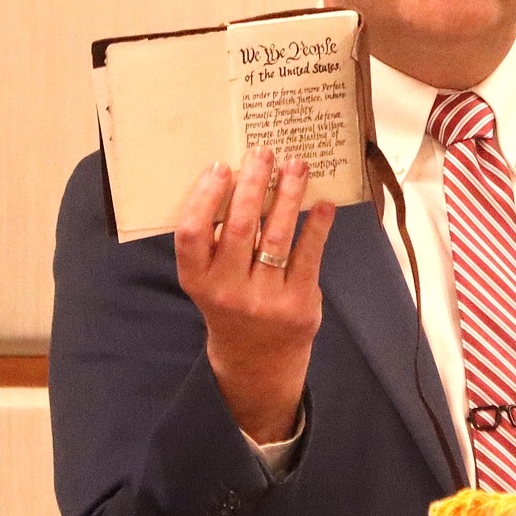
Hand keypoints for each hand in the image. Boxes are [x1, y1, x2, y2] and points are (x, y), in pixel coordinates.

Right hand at [174, 147, 335, 443]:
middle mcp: (228, 292)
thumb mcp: (210, 280)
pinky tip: (323, 203)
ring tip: (296, 165)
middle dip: (253, 184)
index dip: (205, 197)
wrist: (258, 361)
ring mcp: (264, 300)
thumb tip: (240, 178)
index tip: (222, 167)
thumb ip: (217, 242)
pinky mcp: (298, 304)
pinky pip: (309, 255)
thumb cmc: (232, 303)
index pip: (192, 234)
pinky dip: (317, 225)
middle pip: (240, 227)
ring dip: (288, 194)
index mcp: (198, 281)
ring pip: (277, 236)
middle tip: (264, 153)